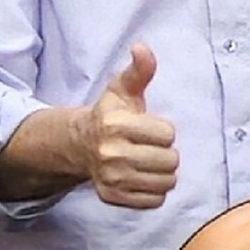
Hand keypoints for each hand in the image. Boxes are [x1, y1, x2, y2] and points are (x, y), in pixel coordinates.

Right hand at [74, 43, 179, 212]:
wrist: (80, 145)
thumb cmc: (109, 115)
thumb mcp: (123, 89)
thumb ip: (139, 70)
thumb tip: (141, 48)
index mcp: (115, 125)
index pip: (168, 134)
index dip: (163, 130)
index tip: (149, 128)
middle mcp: (111, 154)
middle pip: (170, 160)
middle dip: (165, 153)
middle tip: (150, 148)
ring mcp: (111, 178)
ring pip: (166, 182)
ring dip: (163, 173)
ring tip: (148, 163)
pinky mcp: (113, 197)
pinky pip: (154, 200)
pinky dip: (153, 191)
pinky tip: (142, 178)